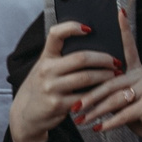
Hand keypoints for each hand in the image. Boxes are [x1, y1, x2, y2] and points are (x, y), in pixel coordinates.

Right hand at [6, 19, 118, 141]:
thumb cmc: (41, 87)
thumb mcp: (45, 68)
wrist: (25, 114)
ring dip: (105, 76)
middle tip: (116, 61)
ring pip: (86, 78)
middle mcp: (46, 70)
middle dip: (103, 59)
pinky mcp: (58, 105)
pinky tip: (107, 93)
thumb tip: (93, 47)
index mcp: (45, 57)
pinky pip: (84, 98)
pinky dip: (98, 94)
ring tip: (116, 75)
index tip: (89, 28)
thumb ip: (62, 58)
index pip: (55, 34)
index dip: (72, 27)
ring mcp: (51, 88)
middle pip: (81, 58)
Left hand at [80, 7, 141, 141]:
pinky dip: (109, 123)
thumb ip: (115, 97)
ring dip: (95, 112)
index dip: (125, 29)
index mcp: (139, 72)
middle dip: (90, 96)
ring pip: (114, 99)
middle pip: (110, 83)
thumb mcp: (129, 104)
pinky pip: (123, 113)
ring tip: (82, 120)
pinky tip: (99, 128)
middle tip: (74, 107)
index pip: (130, 48)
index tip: (120, 12)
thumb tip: (90, 99)